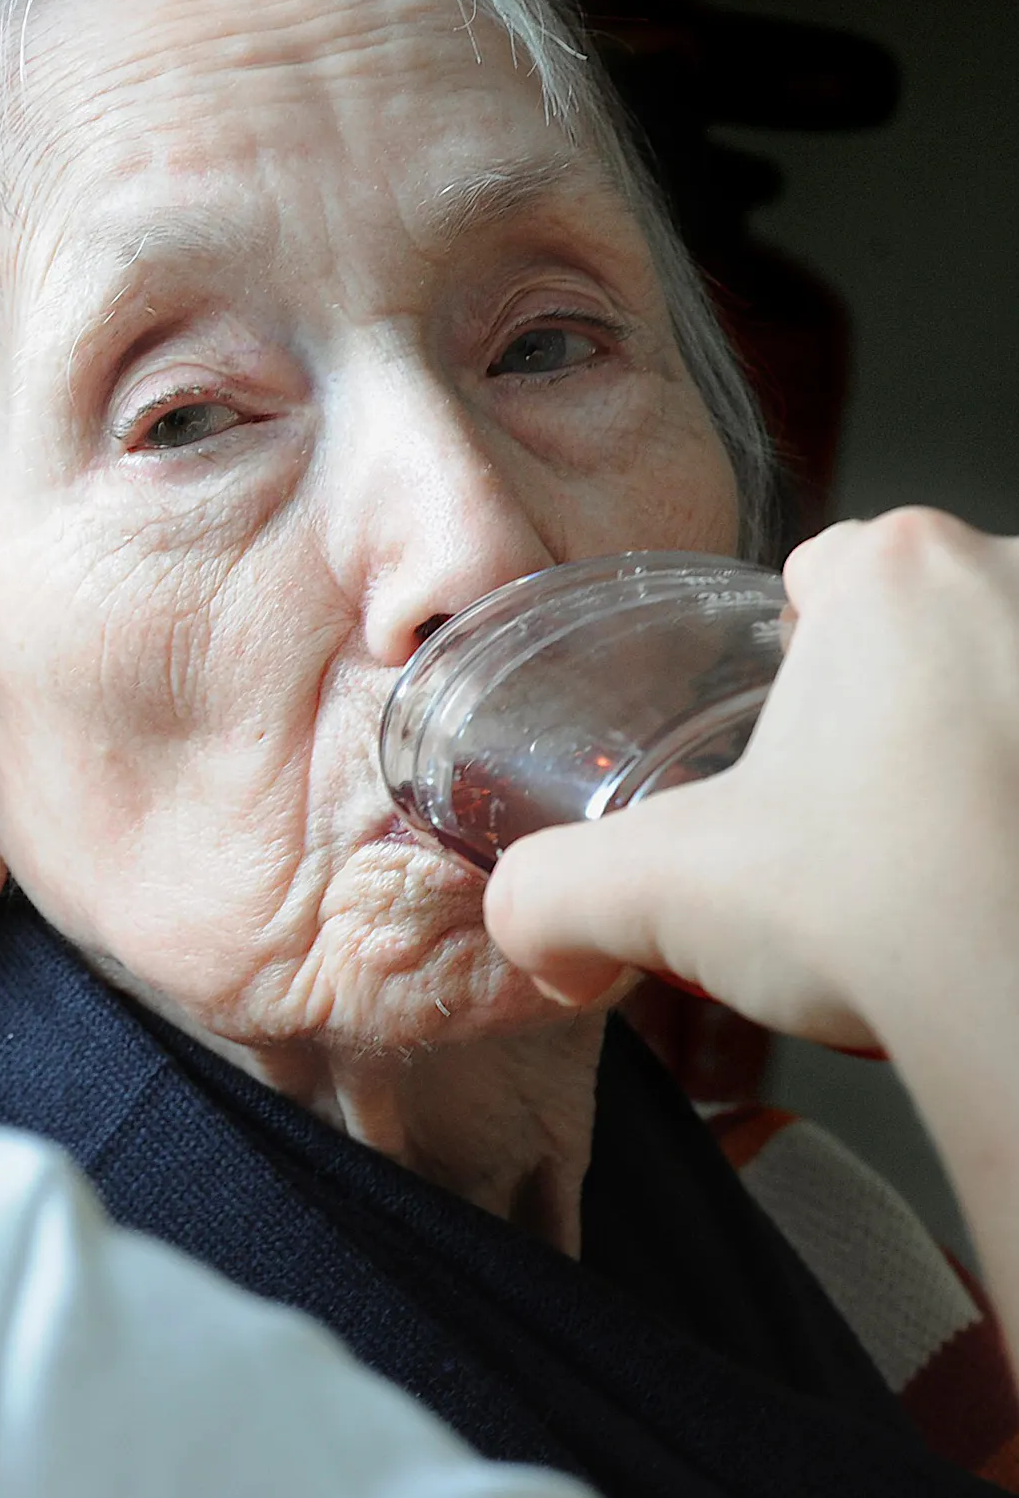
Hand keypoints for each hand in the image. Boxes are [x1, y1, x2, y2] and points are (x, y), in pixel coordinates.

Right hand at [484, 508, 1018, 1053]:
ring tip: (949, 859)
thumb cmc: (878, 907)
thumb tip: (528, 933)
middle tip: (861, 819)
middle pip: (933, 621)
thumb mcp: (653, 891)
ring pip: (1009, 683)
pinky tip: (1000, 874)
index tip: (787, 732)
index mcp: (899, 572)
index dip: (793, 649)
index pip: (829, 564)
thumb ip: (549, 895)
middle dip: (897, 706)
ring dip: (980, 750)